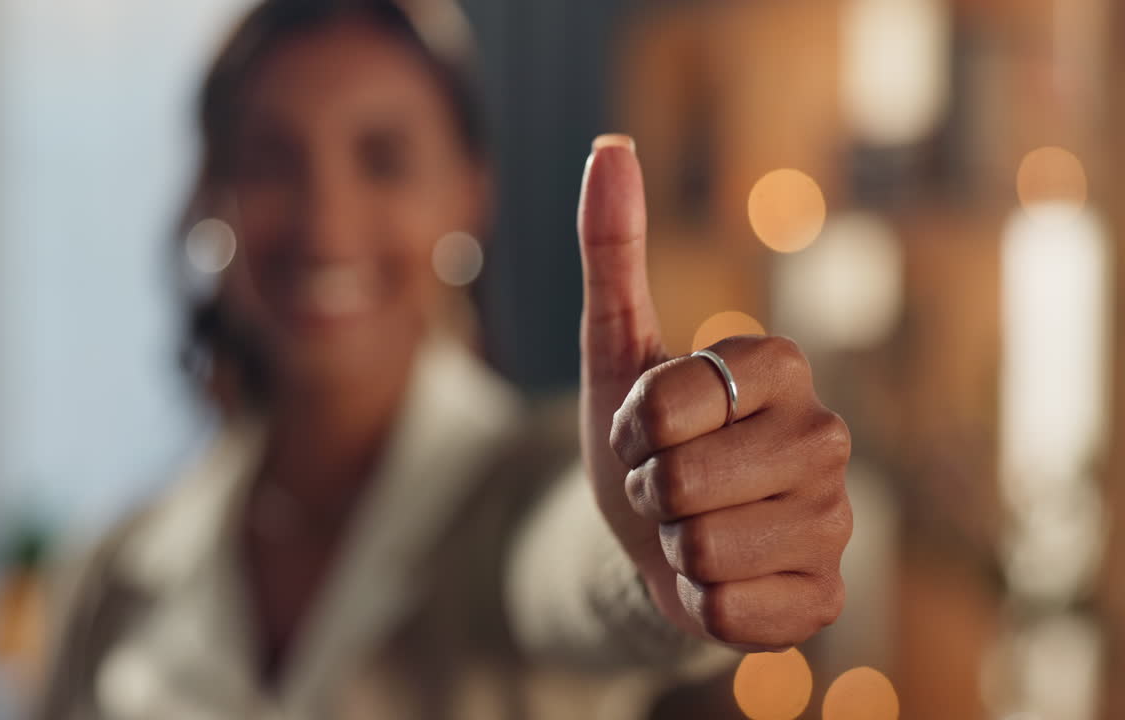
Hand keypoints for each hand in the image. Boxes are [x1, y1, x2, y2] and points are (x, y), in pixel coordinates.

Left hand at [577, 135, 852, 651]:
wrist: (655, 541)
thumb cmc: (641, 441)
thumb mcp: (615, 348)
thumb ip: (613, 250)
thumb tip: (609, 146)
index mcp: (780, 367)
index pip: (667, 402)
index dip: (630, 428)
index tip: (643, 430)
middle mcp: (825, 437)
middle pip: (684, 481)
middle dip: (648, 490)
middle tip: (667, 486)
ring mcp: (835, 523)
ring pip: (703, 548)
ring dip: (671, 547)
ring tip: (692, 529)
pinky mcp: (825, 599)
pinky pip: (728, 612)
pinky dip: (697, 602)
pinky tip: (718, 578)